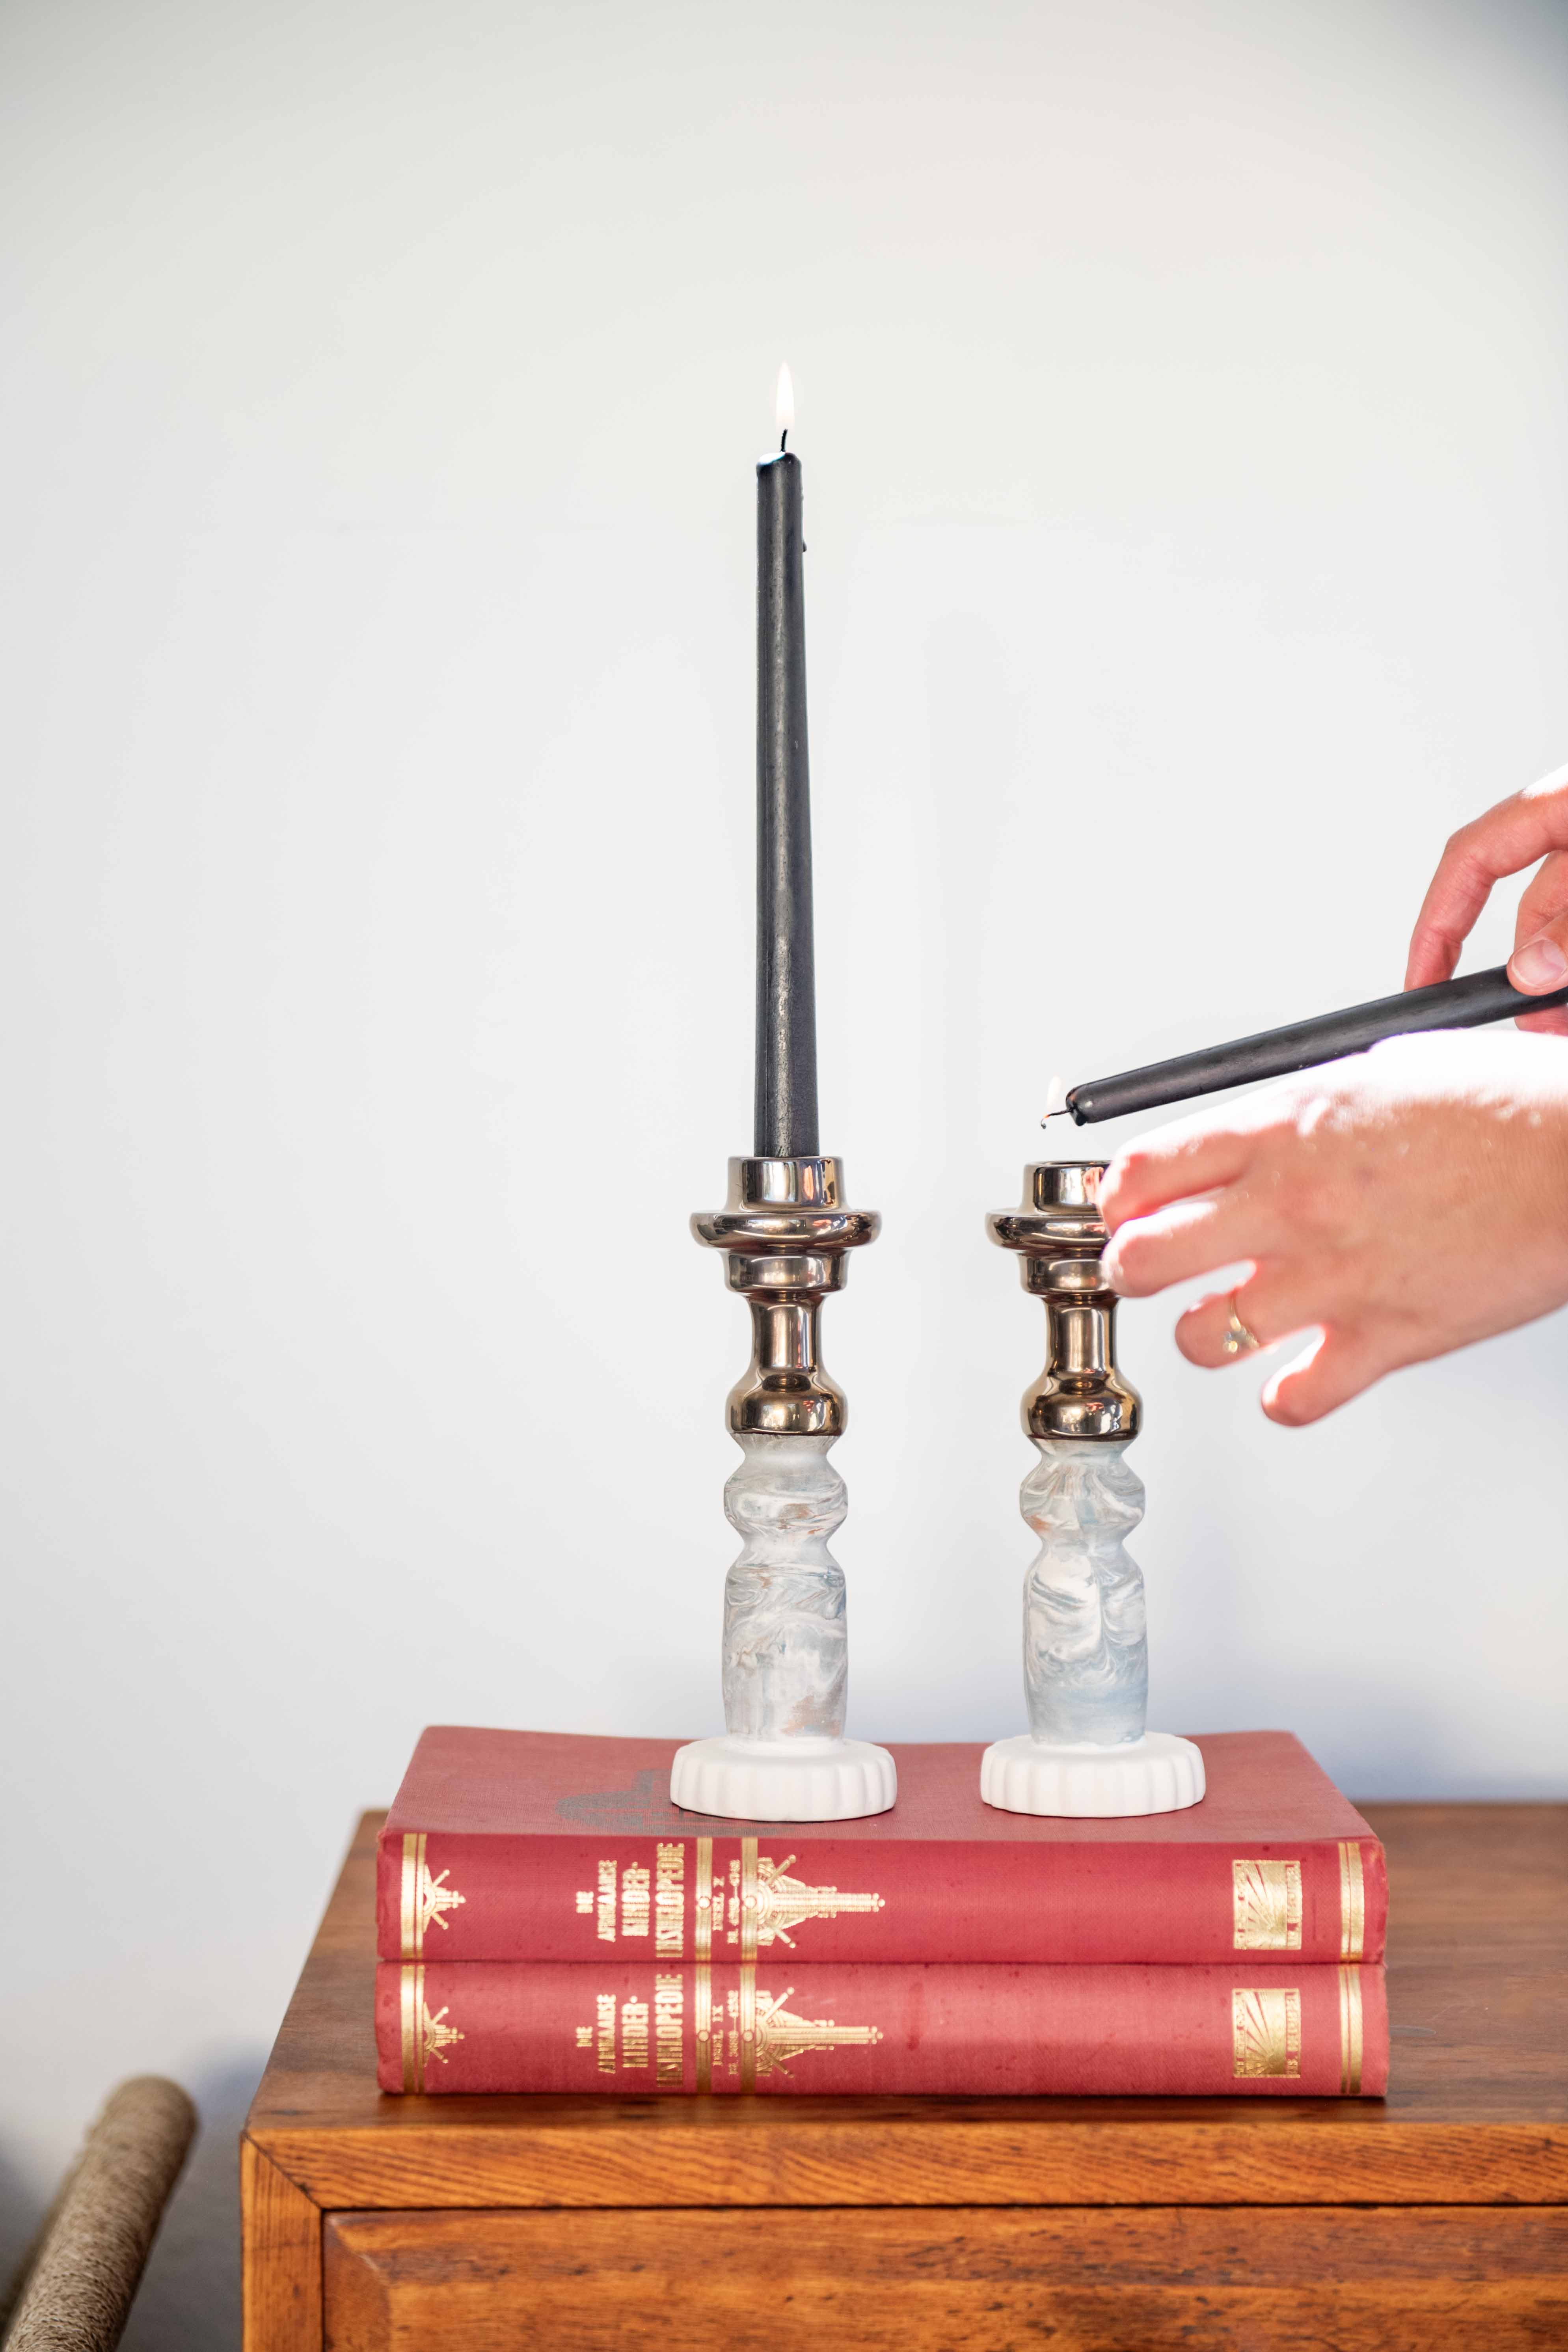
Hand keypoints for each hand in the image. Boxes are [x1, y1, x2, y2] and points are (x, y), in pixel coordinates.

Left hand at [1098, 1031, 1567, 1424]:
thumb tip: (1249, 1137)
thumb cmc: (1502, 1108)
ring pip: (1200, 1337)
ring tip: (1223, 1318)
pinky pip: (1292, 1399)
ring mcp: (1332, 1277)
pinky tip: (1295, 1371)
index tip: (1125, 1209)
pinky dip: (1285, 1395)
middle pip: (1142, 1259)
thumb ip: (1296, 1113)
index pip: (1142, 1172)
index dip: (1119, 1200)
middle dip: (1133, 1268)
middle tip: (1151, 1268)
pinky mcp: (1382, 1339)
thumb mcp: (1376, 1074)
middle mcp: (1292, 1204)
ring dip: (1203, 1333)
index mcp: (1284, 1129)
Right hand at [1407, 761, 1567, 1035]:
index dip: (1437, 924)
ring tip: (1559, 1024)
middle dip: (1520, 974)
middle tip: (1525, 1025)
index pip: (1468, 861)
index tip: (1422, 982)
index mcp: (1557, 802)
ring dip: (1558, 977)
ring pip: (1563, 921)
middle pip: (1526, 905)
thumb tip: (1529, 972)